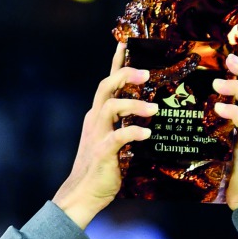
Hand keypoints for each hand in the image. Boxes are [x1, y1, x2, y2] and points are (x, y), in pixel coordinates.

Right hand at [53, 43, 157, 228]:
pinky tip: (146, 135)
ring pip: (111, 107)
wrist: (83, 194)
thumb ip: (128, 126)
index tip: (125, 44)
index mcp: (98, 116)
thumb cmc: (103, 169)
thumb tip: (153, 117)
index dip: (116, 63)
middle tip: (147, 73)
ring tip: (154, 109)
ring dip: (133, 105)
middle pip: (106, 87)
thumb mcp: (115, 142)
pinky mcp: (102, 152)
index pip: (108, 83)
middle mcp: (95, 120)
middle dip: (125, 75)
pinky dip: (133, 133)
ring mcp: (97, 135)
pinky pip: (117, 137)